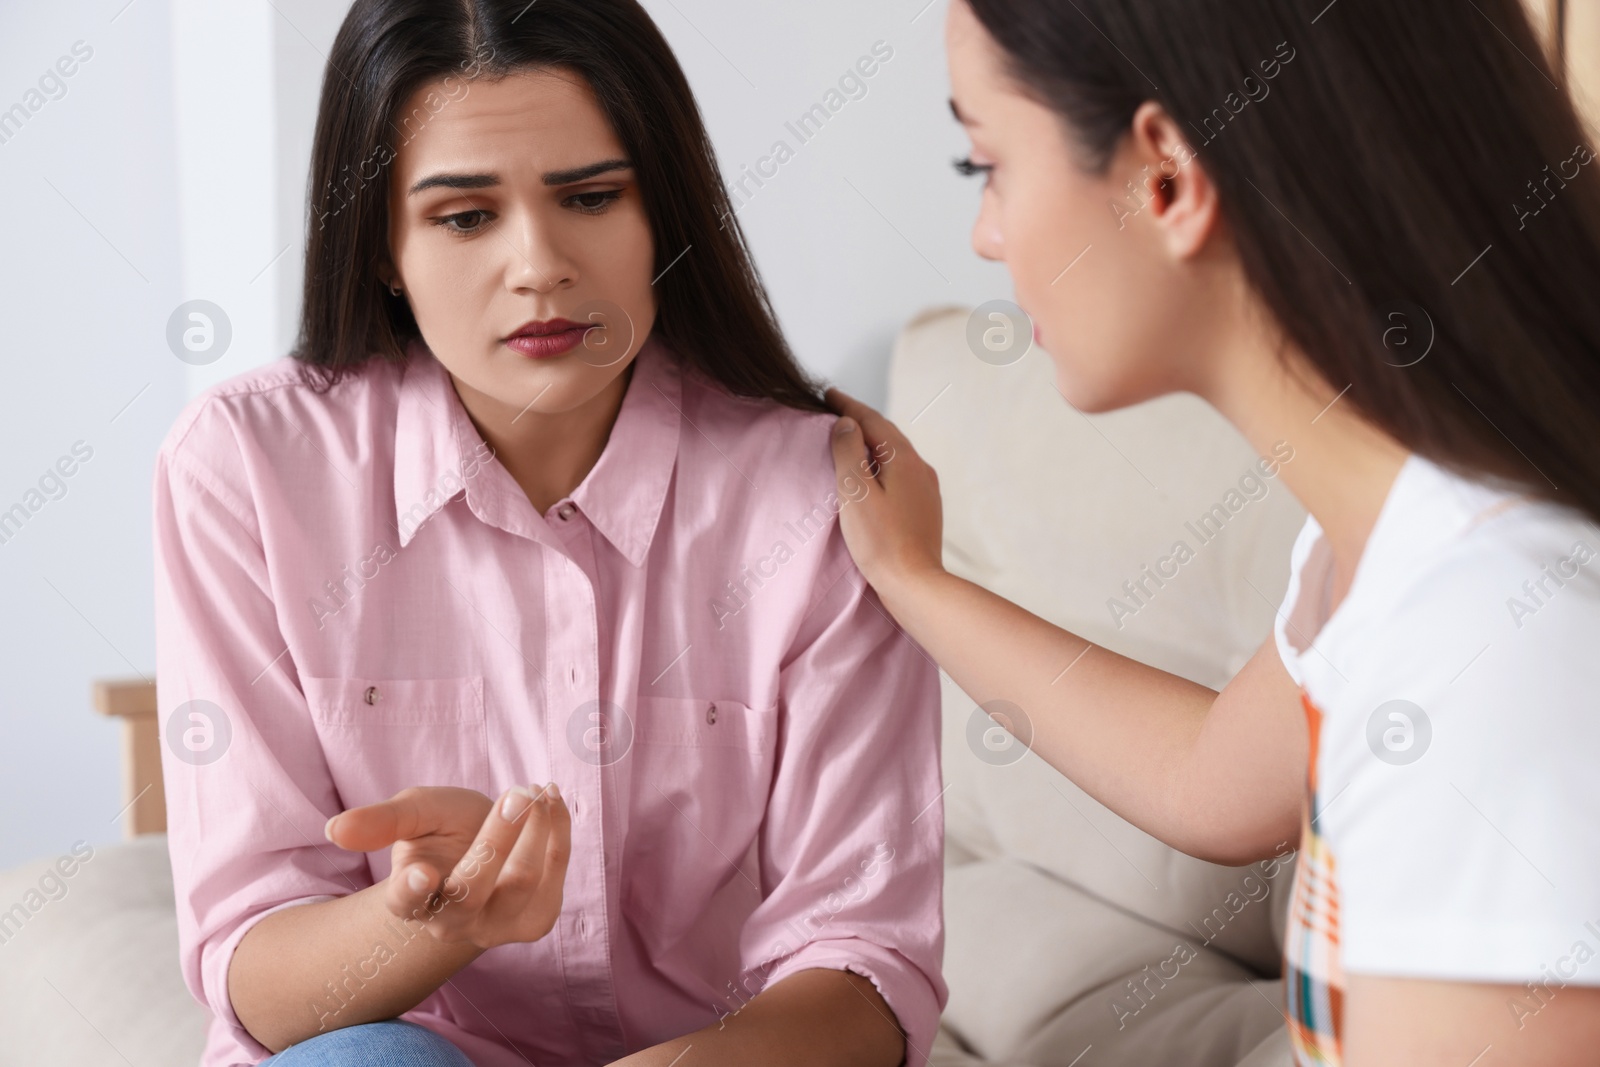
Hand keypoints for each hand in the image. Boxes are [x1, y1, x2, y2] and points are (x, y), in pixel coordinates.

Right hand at [325, 783, 570, 949]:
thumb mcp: (414, 814)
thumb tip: (334, 829)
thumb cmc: (443, 830)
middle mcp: (451, 923)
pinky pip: (552, 877)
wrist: (488, 847)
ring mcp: (495, 928)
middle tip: (518, 792)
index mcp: (411, 899)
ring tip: (537, 789)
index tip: (421, 871)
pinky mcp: (535, 920)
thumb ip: (381, 821)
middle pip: (473, 889)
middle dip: (499, 837)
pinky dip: (558, 833)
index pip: (406, 901)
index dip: (412, 888)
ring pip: (521, 882)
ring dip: (537, 827)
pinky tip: (553, 803)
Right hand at [825, 386, 945, 599]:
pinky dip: (882, 465)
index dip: (848, 406)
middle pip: (887, 435)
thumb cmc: (880, 541)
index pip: (872, 420)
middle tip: (836, 411)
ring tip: (850, 440)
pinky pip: (901, 474)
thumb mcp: (855, 493)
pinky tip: (873, 476)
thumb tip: (847, 423)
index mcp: (903, 459)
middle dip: (861, 421)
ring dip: (873, 443)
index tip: (828, 394)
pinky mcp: (925, 509)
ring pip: (895, 455)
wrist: (916, 584)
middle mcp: (920, 468)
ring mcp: (926, 489)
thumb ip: (849, 452)